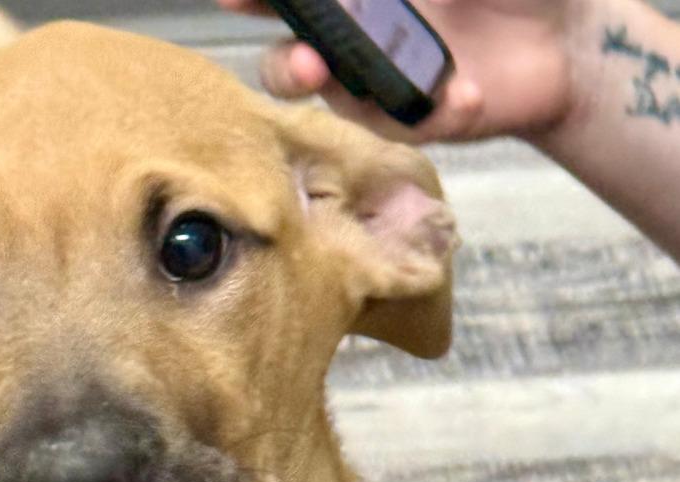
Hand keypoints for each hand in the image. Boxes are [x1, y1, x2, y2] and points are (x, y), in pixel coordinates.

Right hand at [218, 0, 580, 143]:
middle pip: (288, 60)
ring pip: (326, 101)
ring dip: (324, 91)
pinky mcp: (411, 124)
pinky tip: (468, 94)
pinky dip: (434, 108)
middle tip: (306, 57)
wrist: (570, 37)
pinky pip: (402, 123)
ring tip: (333, 78)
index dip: (255, 0)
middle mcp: (356, 40)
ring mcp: (379, 86)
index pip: (292, 0)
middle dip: (287, 60)